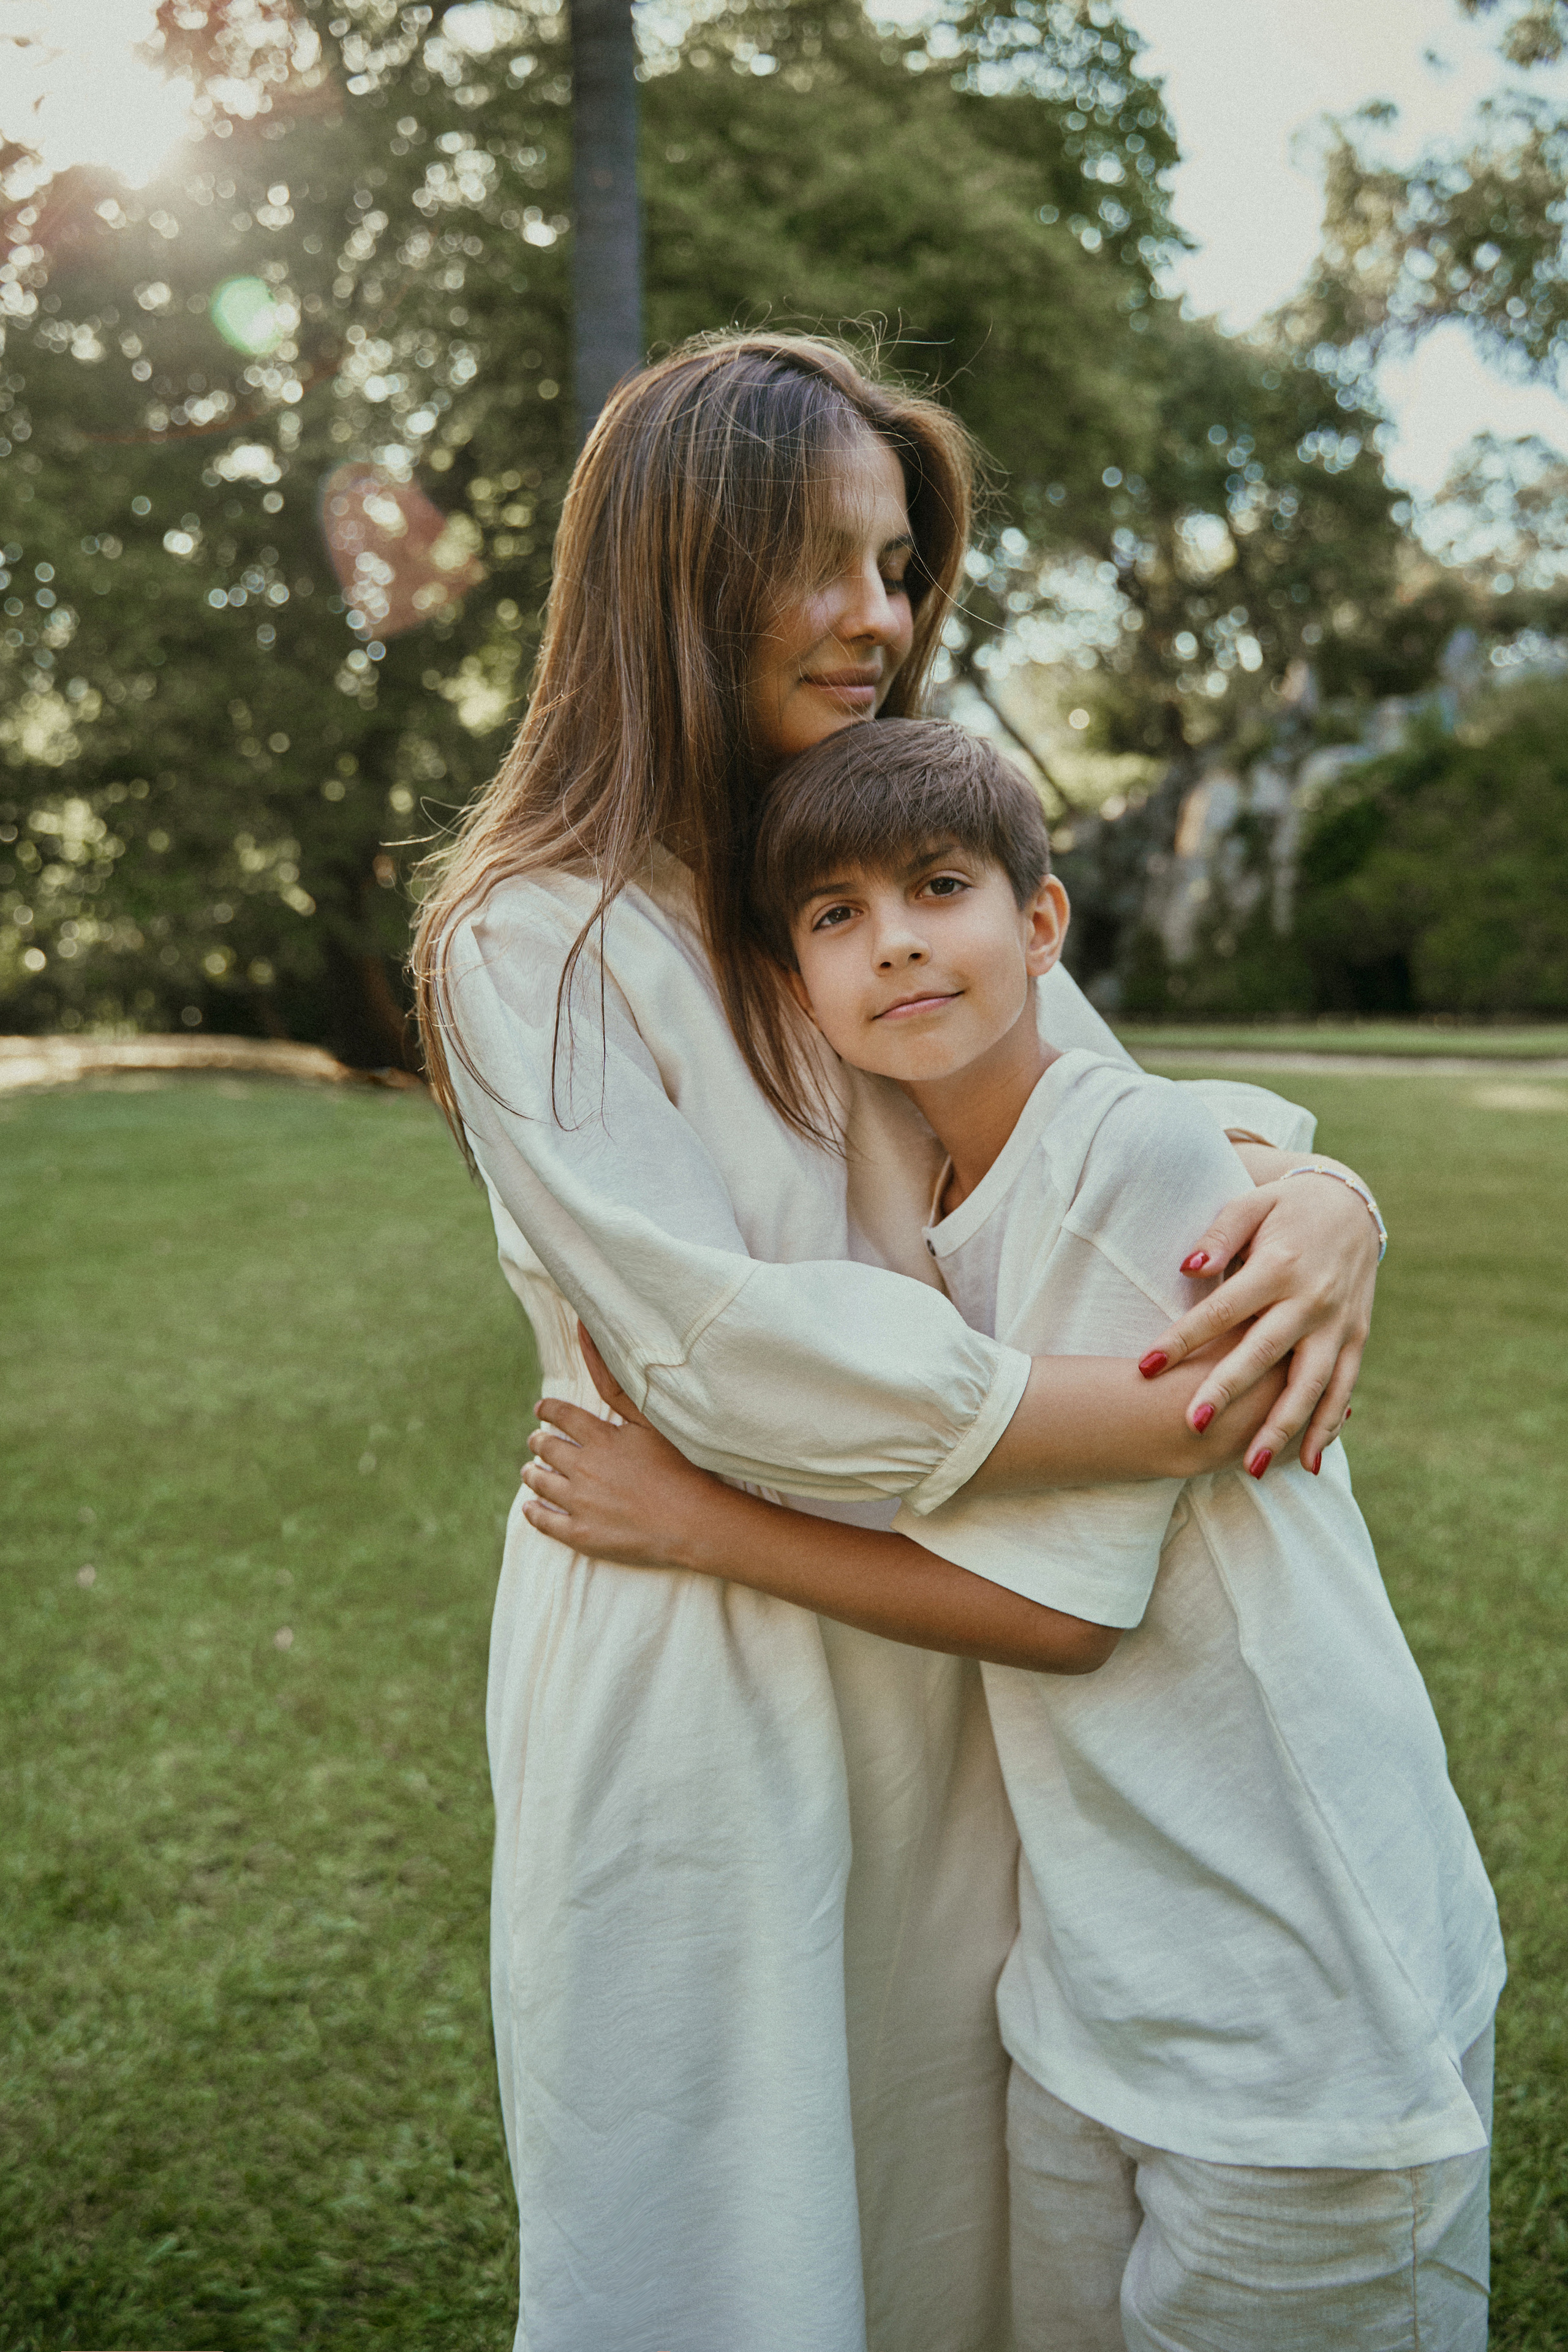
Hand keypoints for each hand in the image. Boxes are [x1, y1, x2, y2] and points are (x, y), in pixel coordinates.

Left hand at [519, 1324, 721, 1565]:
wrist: (694, 1523)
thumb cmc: (680, 1467)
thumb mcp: (650, 1420)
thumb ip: (615, 1381)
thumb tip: (585, 1330)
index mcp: (600, 1437)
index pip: (559, 1415)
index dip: (547, 1410)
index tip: (542, 1410)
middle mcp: (583, 1467)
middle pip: (545, 1447)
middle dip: (538, 1441)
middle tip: (537, 1441)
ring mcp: (580, 1503)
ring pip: (539, 1481)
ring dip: (531, 1472)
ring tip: (531, 1471)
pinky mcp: (581, 1535)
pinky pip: (544, 1521)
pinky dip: (534, 1511)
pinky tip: (532, 1507)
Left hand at [1137, 1169, 1377, 1475]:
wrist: (1352, 1205)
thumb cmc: (1284, 1208)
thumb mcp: (1250, 1205)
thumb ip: (1218, 1236)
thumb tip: (1188, 1267)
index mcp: (1279, 1266)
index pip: (1222, 1309)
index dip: (1182, 1339)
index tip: (1144, 1368)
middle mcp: (1311, 1299)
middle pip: (1264, 1353)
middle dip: (1228, 1391)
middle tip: (1192, 1426)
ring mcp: (1338, 1324)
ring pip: (1311, 1384)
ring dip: (1281, 1428)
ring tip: (1249, 1467)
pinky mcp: (1356, 1338)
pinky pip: (1344, 1388)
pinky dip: (1327, 1426)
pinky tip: (1305, 1461)